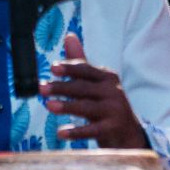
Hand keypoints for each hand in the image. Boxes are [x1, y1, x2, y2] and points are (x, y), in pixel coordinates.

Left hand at [42, 33, 148, 147]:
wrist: (129, 133)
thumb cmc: (107, 105)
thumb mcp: (96, 83)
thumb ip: (81, 63)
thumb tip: (69, 36)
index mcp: (107, 78)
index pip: (86, 70)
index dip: (69, 68)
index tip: (52, 68)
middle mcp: (112, 91)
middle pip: (83, 88)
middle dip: (61, 87)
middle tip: (41, 88)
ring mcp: (114, 110)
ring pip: (87, 107)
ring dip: (67, 106)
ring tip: (48, 106)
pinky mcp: (112, 129)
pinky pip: (92, 130)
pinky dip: (76, 132)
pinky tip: (60, 132)